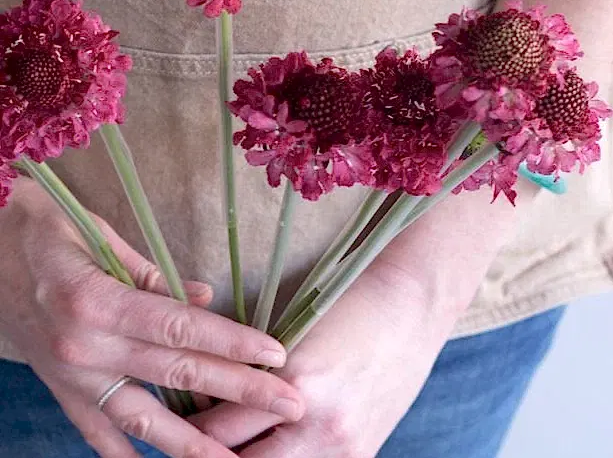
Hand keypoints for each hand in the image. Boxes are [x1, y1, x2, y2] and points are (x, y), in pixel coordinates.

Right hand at [0, 178, 303, 457]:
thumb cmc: (45, 231)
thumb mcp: (102, 238)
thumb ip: (156, 276)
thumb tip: (206, 301)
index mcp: (99, 302)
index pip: (182, 329)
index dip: (233, 344)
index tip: (274, 356)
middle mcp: (85, 346)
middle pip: (176, 373)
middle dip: (238, 392)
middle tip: (287, 403)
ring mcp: (69, 375)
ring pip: (141, 419)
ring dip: (193, 443)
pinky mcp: (58, 387)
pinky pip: (95, 431)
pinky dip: (127, 453)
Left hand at [192, 261, 442, 457]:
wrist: (410, 307)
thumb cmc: (349, 308)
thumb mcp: (295, 335)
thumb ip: (257, 376)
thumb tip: (215, 405)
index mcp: (293, 382)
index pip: (214, 430)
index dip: (183, 431)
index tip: (167, 427)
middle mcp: (317, 424)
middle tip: (183, 447)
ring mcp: (344, 447)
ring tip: (223, 448)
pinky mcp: (361, 455)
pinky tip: (270, 450)